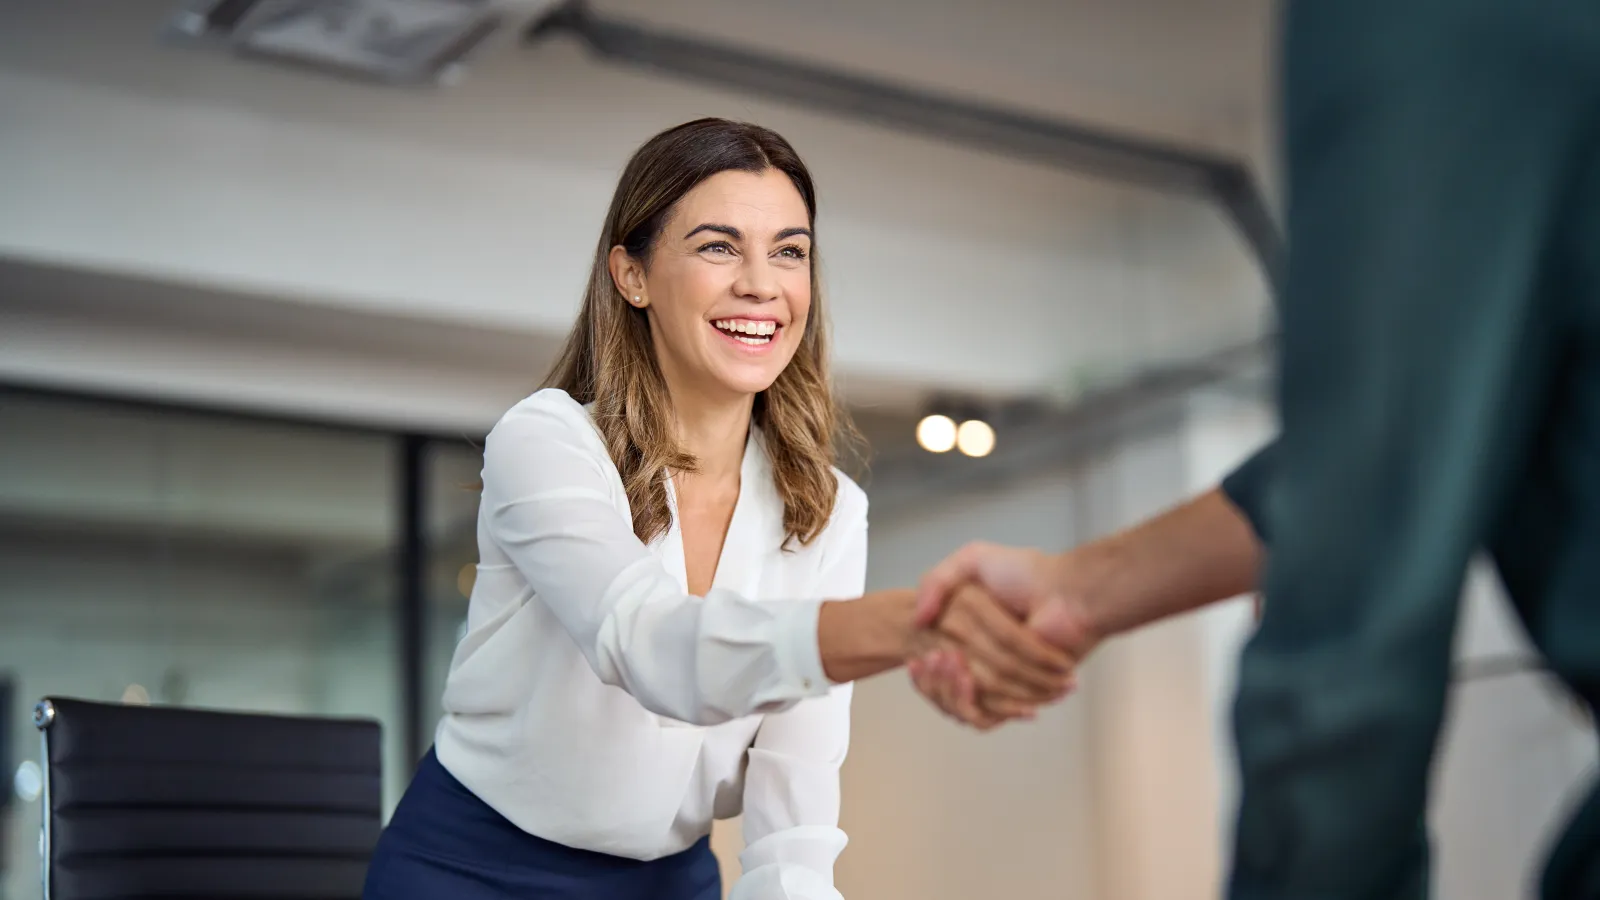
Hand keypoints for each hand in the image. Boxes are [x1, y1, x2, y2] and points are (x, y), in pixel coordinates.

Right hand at [910, 543, 1102, 727]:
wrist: (1067, 595)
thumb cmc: (1026, 574)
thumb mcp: (972, 560)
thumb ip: (936, 581)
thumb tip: (917, 620)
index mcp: (970, 637)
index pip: (932, 667)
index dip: (922, 670)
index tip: (918, 656)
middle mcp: (983, 661)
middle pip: (942, 690)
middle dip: (933, 680)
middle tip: (936, 656)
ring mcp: (1001, 681)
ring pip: (958, 706)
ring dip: (948, 690)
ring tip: (953, 663)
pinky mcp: (1018, 696)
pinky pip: (985, 715)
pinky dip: (970, 702)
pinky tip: (965, 678)